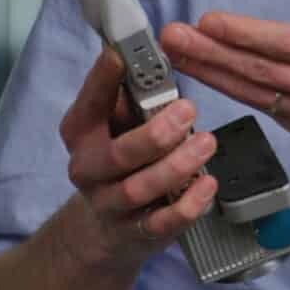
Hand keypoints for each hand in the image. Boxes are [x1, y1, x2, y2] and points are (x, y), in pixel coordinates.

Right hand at [58, 47, 217, 269]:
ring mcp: (110, 204)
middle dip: (156, 133)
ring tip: (206, 143)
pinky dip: (188, 204)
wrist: (105, 228)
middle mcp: (88, 168)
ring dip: (177, 165)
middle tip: (188, 110)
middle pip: (118, 155)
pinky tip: (208, 184)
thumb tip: (156, 60)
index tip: (121, 56)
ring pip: (140, 189)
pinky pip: (162, 223)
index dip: (102, 80)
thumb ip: (133, 98)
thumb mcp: (117, 125)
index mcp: (82, 132)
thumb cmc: (120, 160)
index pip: (89, 103)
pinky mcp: (135, 233)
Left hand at [167, 0, 289, 170]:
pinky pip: (261, 107)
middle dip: (213, 53)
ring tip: (176, 54)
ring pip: (254, 93)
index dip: (247, 36)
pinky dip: (229, 90)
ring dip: (210, 73)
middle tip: (174, 37)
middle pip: (263, 71)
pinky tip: (202, 75)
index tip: (210, 22)